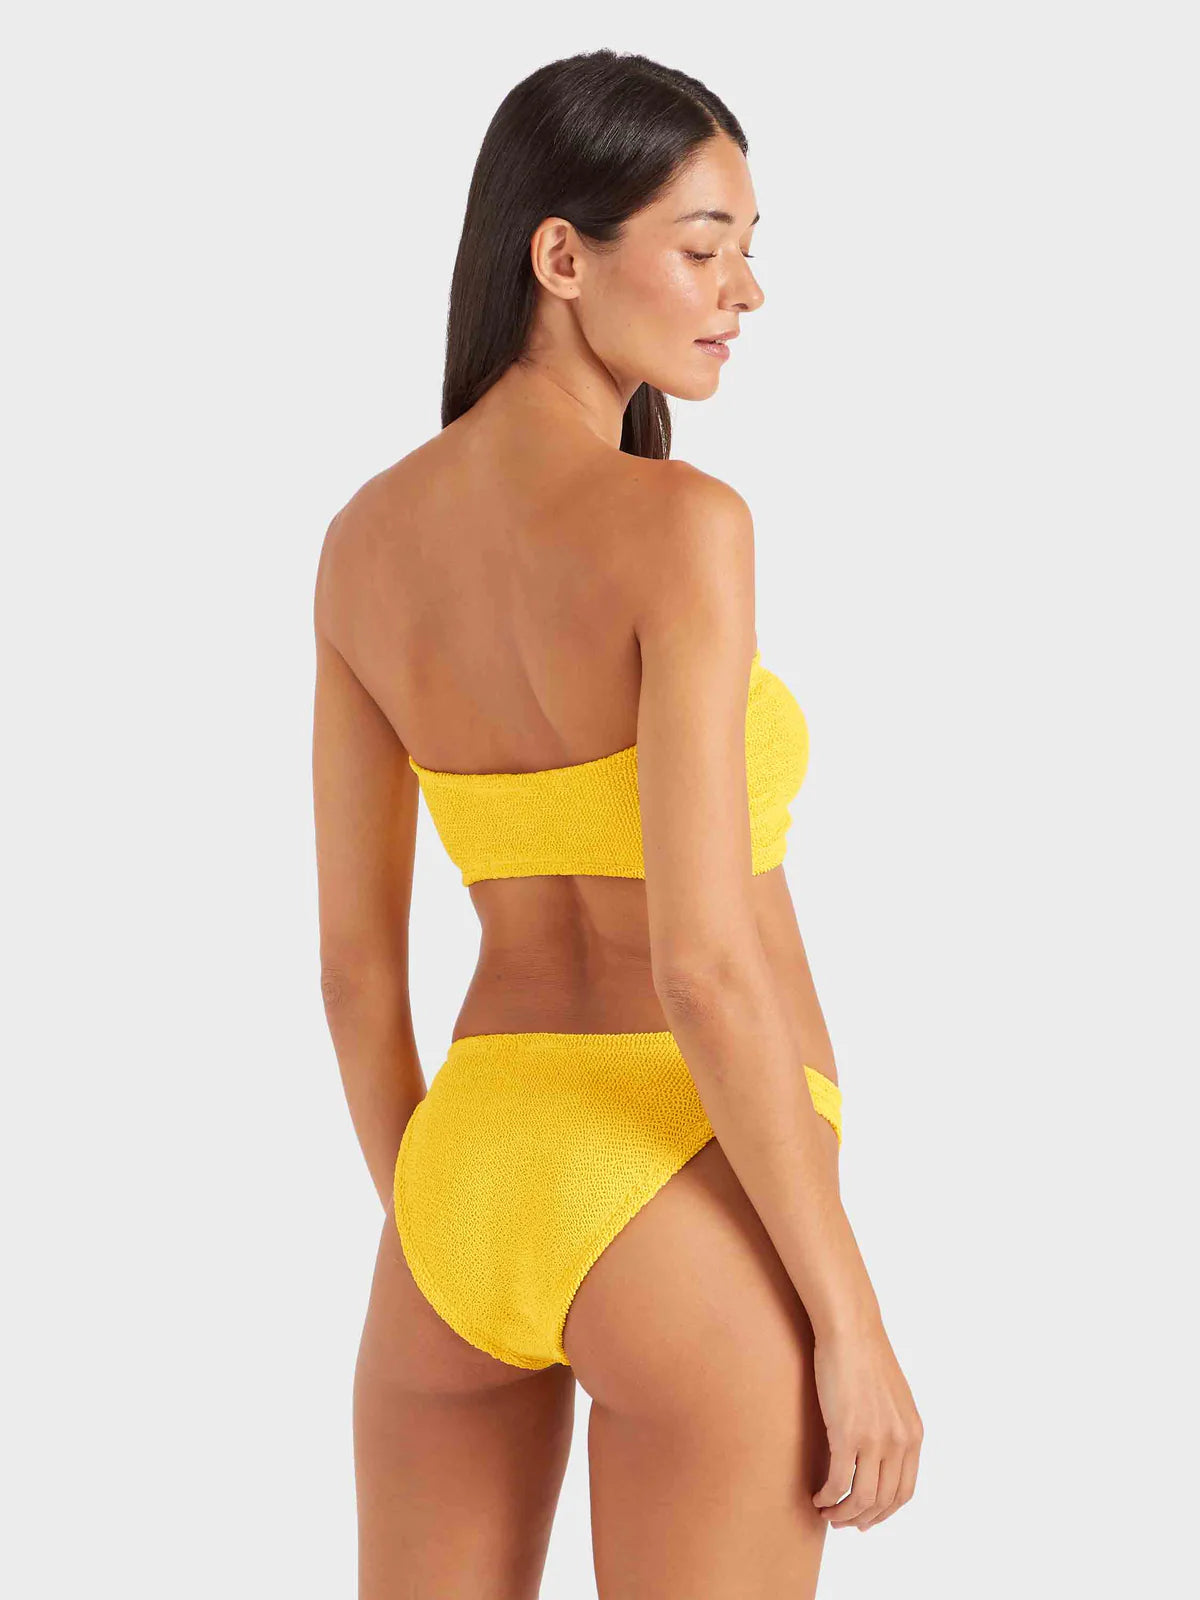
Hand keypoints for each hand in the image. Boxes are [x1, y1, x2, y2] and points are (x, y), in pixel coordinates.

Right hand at [811, 1317, 922, 1530]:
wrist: (850, 1329)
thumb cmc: (865, 1355)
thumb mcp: (892, 1397)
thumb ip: (892, 1426)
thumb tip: (879, 1452)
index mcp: (913, 1434)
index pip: (904, 1492)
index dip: (884, 1512)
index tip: (865, 1519)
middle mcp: (899, 1441)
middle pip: (884, 1501)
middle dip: (861, 1519)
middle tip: (841, 1522)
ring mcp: (875, 1439)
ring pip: (862, 1499)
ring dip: (842, 1514)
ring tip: (826, 1513)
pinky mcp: (847, 1433)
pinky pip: (839, 1482)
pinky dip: (828, 1497)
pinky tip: (817, 1496)